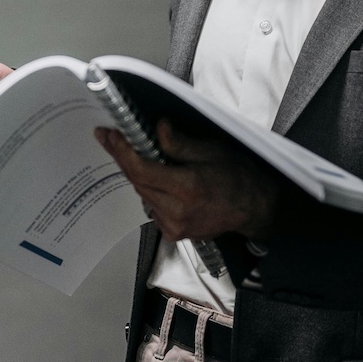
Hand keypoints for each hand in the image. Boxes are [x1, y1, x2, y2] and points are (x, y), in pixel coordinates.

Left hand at [94, 120, 280, 242]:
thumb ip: (180, 143)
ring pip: (141, 194)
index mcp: (188, 189)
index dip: (121, 150)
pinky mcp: (173, 233)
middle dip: (122, 157)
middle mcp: (178, 212)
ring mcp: (174, 226)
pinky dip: (148, 188)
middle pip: (137, 181)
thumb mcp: (212, 151)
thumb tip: (157, 128)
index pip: (141, 170)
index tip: (109, 135)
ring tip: (130, 151)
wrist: (253, 208)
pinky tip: (152, 176)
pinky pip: (151, 206)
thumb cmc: (238, 177)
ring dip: (135, 173)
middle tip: (111, 137)